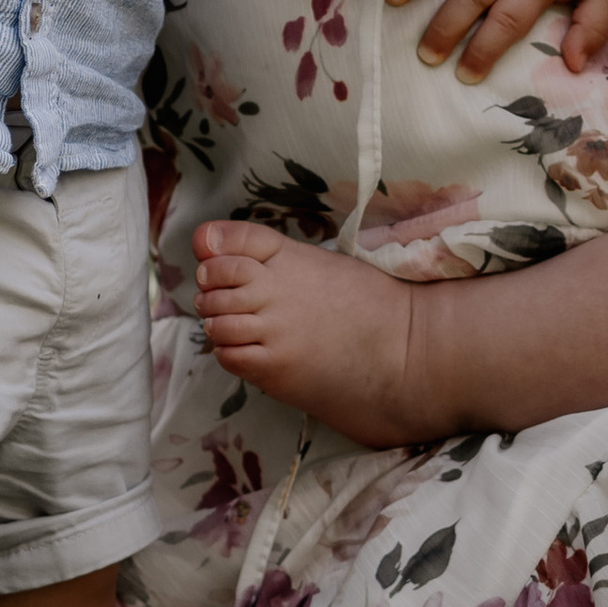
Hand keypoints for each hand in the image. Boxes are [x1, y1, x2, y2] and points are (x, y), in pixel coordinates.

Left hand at [192, 217, 430, 446]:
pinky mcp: (276, 366)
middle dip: (211, 291)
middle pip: (215, 280)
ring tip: (238, 327)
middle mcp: (278, 289)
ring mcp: (275, 329)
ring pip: (216, 322)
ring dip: (218, 325)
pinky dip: (230, 353)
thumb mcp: (323, 262)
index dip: (215, 253)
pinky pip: (229, 356)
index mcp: (292, 257)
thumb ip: (270, 253)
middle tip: (225, 301)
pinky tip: (251, 350)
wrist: (401, 349)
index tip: (215, 263)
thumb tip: (205, 240)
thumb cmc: (366, 302)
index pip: (233, 242)